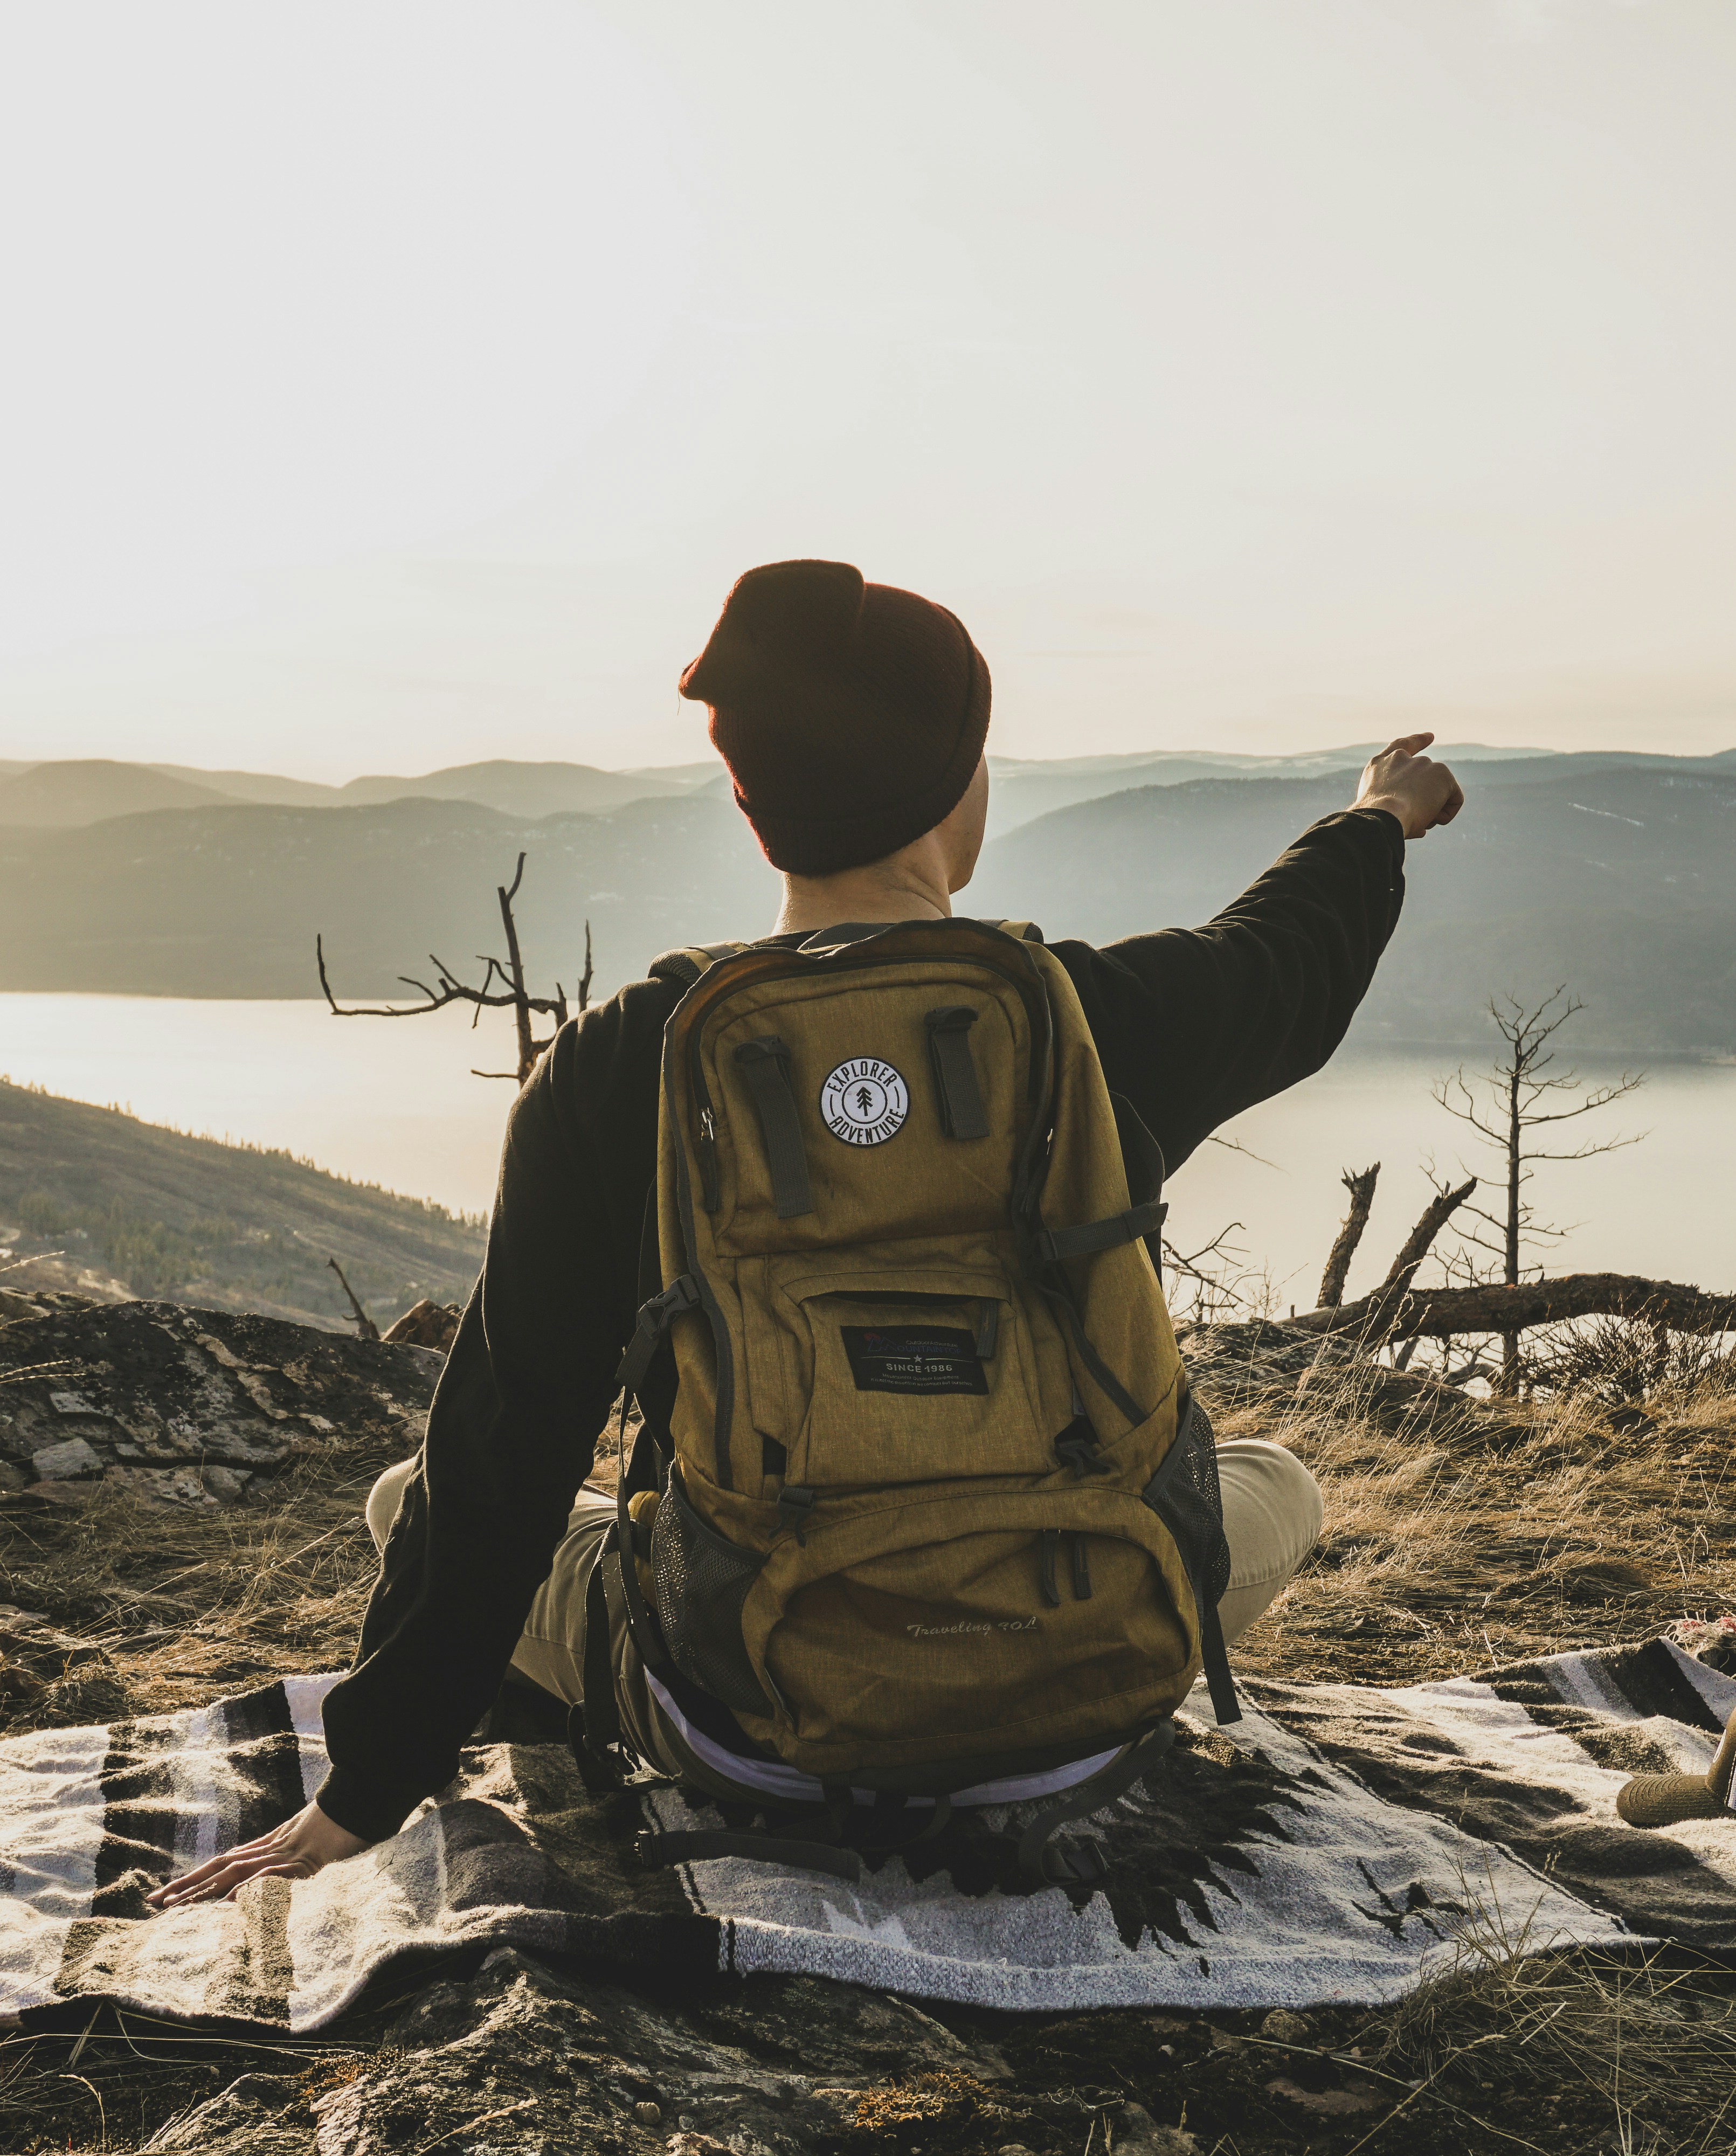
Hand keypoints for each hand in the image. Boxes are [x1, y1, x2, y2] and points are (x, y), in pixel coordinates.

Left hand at [147, 1799, 369, 1908]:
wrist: (359, 1803)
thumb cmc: (338, 1826)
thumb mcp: (306, 1849)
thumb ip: (284, 1863)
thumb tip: (264, 1882)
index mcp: (266, 1848)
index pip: (220, 1866)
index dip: (191, 1880)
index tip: (163, 1895)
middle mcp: (267, 1851)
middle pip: (218, 1869)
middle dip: (185, 1887)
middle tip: (153, 1902)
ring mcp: (282, 1856)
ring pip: (235, 1874)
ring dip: (205, 1890)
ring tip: (177, 1905)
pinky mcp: (301, 1863)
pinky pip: (271, 1877)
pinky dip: (248, 1889)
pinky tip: (229, 1901)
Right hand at [1352, 732, 1464, 839]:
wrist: (1382, 815)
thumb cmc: (1375, 820)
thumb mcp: (1379, 811)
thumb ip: (1398, 812)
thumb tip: (1421, 830)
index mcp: (1380, 764)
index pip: (1402, 746)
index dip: (1417, 740)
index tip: (1431, 736)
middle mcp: (1402, 758)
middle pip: (1427, 779)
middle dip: (1426, 800)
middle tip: (1412, 819)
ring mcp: (1424, 763)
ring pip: (1439, 793)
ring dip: (1432, 810)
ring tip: (1415, 819)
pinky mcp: (1442, 773)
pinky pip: (1454, 800)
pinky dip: (1447, 814)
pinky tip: (1430, 819)